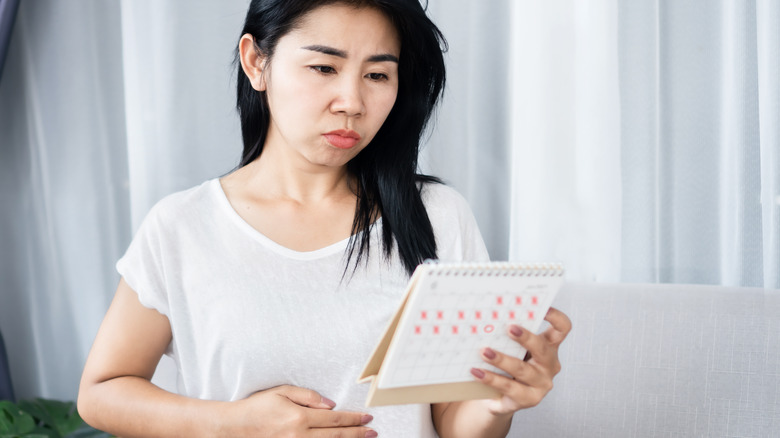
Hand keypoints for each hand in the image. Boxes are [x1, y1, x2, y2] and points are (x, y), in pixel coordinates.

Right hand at [224, 385, 376, 436]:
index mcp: (299, 417)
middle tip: (373, 432)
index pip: (334, 418)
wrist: (234, 428)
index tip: (367, 418)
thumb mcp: (282, 392)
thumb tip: (331, 404)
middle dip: (357, 433)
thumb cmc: (257, 407)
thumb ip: (308, 396)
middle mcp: (299, 435)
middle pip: (336, 435)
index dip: (353, 419)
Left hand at [469, 307, 571, 414]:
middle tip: (509, 328)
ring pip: (522, 369)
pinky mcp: (529, 399)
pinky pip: (509, 387)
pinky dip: (491, 378)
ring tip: (484, 352)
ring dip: (501, 359)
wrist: (498, 397)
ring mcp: (541, 383)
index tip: (543, 308)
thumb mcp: (512, 348)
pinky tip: (477, 372)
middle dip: (526, 337)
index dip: (556, 317)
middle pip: (542, 348)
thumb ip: (507, 335)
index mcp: (549, 346)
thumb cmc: (506, 366)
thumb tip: (489, 318)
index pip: (562, 329)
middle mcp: (549, 364)